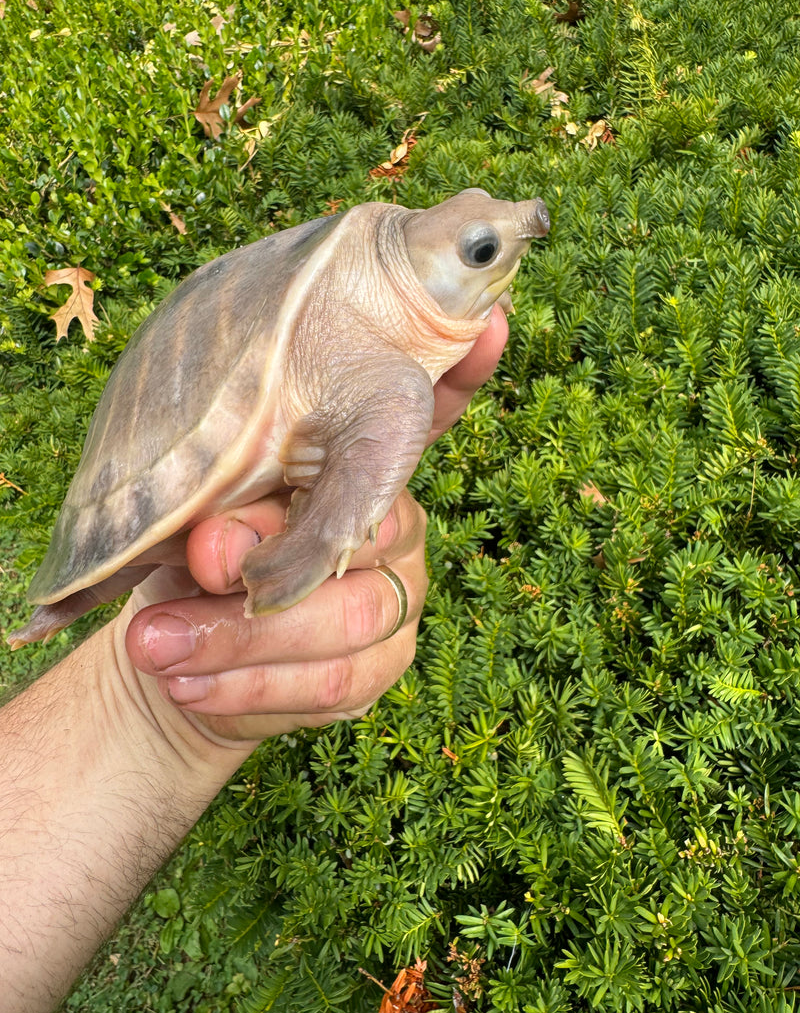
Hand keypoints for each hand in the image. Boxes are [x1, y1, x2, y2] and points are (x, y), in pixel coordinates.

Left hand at [123, 304, 508, 742]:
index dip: (464, 372)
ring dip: (237, 643)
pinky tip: (189, 686)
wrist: (185, 659)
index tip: (485, 321)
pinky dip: (250, 691)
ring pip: (347, 623)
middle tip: (177, 581)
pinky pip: (337, 686)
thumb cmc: (194, 563)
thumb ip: (220, 525)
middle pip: (369, 539)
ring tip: (152, 646)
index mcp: (360, 465)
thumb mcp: (192, 528)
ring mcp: (399, 594)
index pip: (430, 411)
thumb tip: (224, 554)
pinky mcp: (384, 665)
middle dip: (262, 573)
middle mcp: (396, 522)